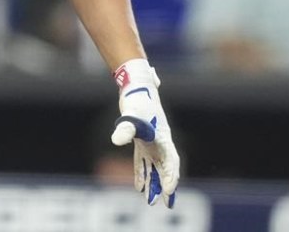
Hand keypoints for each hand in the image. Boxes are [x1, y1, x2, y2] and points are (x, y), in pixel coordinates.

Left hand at [111, 59, 179, 206]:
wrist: (135, 85)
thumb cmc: (136, 99)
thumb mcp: (131, 114)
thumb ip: (126, 128)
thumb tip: (117, 140)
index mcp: (163, 137)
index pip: (171, 161)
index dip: (171, 176)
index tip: (168, 190)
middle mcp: (160, 141)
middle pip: (166, 167)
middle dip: (165, 185)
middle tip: (166, 204)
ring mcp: (152, 141)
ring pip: (155, 166)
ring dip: (153, 183)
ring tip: (150, 201)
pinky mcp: (142, 140)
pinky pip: (144, 160)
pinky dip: (142, 173)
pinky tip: (138, 187)